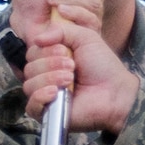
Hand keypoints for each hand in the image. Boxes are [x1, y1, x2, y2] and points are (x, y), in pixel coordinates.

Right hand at [23, 22, 140, 135]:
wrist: (115, 90)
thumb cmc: (102, 65)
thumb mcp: (84, 37)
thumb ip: (61, 31)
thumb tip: (37, 38)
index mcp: (50, 60)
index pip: (31, 53)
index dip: (45, 50)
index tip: (65, 51)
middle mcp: (45, 77)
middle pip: (29, 68)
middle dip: (50, 64)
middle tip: (72, 66)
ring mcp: (45, 96)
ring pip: (29, 85)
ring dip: (50, 78)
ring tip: (70, 79)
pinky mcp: (47, 114)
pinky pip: (31, 106)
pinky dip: (41, 96)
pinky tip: (56, 92)